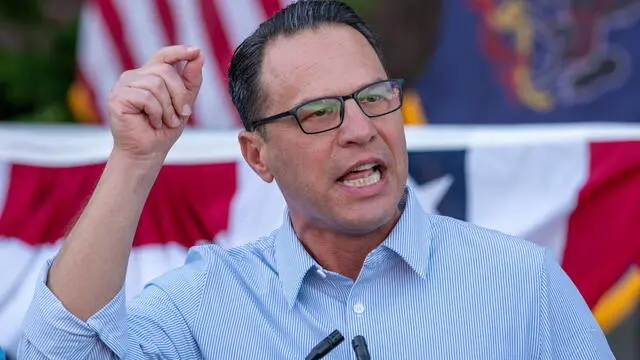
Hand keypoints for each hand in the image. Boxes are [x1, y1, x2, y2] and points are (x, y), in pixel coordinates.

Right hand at [107, 45, 204, 162]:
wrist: (147, 153)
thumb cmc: (163, 130)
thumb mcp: (183, 103)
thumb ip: (191, 81)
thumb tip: (199, 54)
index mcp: (149, 76)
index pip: (163, 56)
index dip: (179, 51)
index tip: (196, 51)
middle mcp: (134, 77)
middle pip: (164, 71)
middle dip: (179, 94)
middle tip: (182, 114)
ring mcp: (123, 85)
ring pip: (156, 84)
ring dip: (167, 107)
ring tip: (166, 121)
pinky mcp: (117, 97)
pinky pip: (146, 97)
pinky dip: (156, 113)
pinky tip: (152, 123)